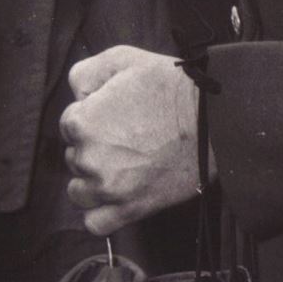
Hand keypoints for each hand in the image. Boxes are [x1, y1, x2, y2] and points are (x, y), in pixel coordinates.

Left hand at [61, 46, 197, 236]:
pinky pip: (96, 222)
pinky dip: (101, 212)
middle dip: (93, 147)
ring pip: (79, 191)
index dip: (91, 117)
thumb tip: (76, 95)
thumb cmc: (171, 89)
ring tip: (120, 166)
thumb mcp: (124, 58)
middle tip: (125, 138)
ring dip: (92, 180)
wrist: (213, 120)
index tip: (114, 116)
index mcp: (82, 122)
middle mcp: (89, 158)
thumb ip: (86, 72)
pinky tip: (115, 195)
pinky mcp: (130, 209)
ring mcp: (109, 188)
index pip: (69, 125)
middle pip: (74, 157)